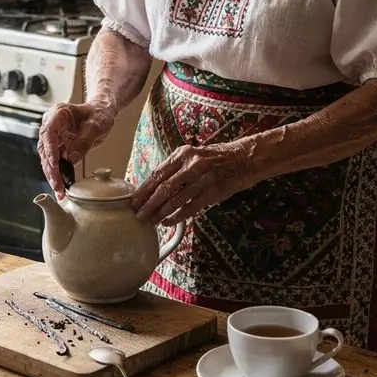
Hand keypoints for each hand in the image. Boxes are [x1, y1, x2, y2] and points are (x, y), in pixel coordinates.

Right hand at [38, 100, 116, 196]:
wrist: (102, 113)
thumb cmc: (99, 113)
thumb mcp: (96, 126)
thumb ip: (84, 141)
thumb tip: (72, 159)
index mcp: (58, 114)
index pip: (49, 133)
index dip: (50, 149)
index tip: (55, 164)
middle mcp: (52, 125)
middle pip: (45, 149)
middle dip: (51, 169)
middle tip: (57, 184)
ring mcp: (54, 137)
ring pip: (48, 158)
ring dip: (52, 175)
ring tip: (59, 190)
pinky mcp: (58, 147)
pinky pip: (55, 162)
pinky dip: (58, 174)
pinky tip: (60, 187)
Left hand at [133, 139, 264, 226]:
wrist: (242, 160)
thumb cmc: (214, 159)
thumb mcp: (192, 155)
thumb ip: (175, 168)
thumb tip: (153, 186)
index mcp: (183, 154)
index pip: (158, 173)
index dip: (144, 189)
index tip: (134, 200)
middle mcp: (191, 165)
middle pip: (163, 188)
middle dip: (148, 203)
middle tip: (139, 214)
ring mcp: (202, 180)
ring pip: (175, 200)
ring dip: (160, 213)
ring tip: (150, 221)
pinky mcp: (212, 193)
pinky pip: (189, 208)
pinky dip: (176, 216)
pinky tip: (167, 222)